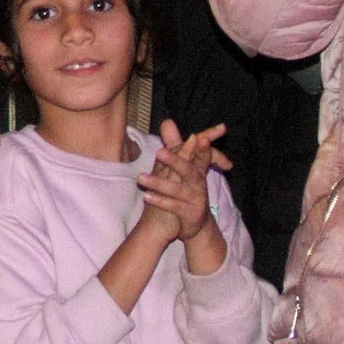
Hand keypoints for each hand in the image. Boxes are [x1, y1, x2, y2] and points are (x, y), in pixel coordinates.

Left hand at [139, 120, 224, 243]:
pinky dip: (160, 201)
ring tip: (140, 178)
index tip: (200, 137)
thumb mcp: (183, 166)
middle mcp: (199, 183)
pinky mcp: (189, 214)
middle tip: (160, 152)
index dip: (203, 147)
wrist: (196, 222)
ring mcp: (195, 199)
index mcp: (197, 170)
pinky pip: (173, 206)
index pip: (202, 156)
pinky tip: (146, 196)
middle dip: (177, 161)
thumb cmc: (187, 188)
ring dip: (159, 183)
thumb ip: (175, 144)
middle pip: (190, 171)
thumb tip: (167, 121)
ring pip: (178, 190)